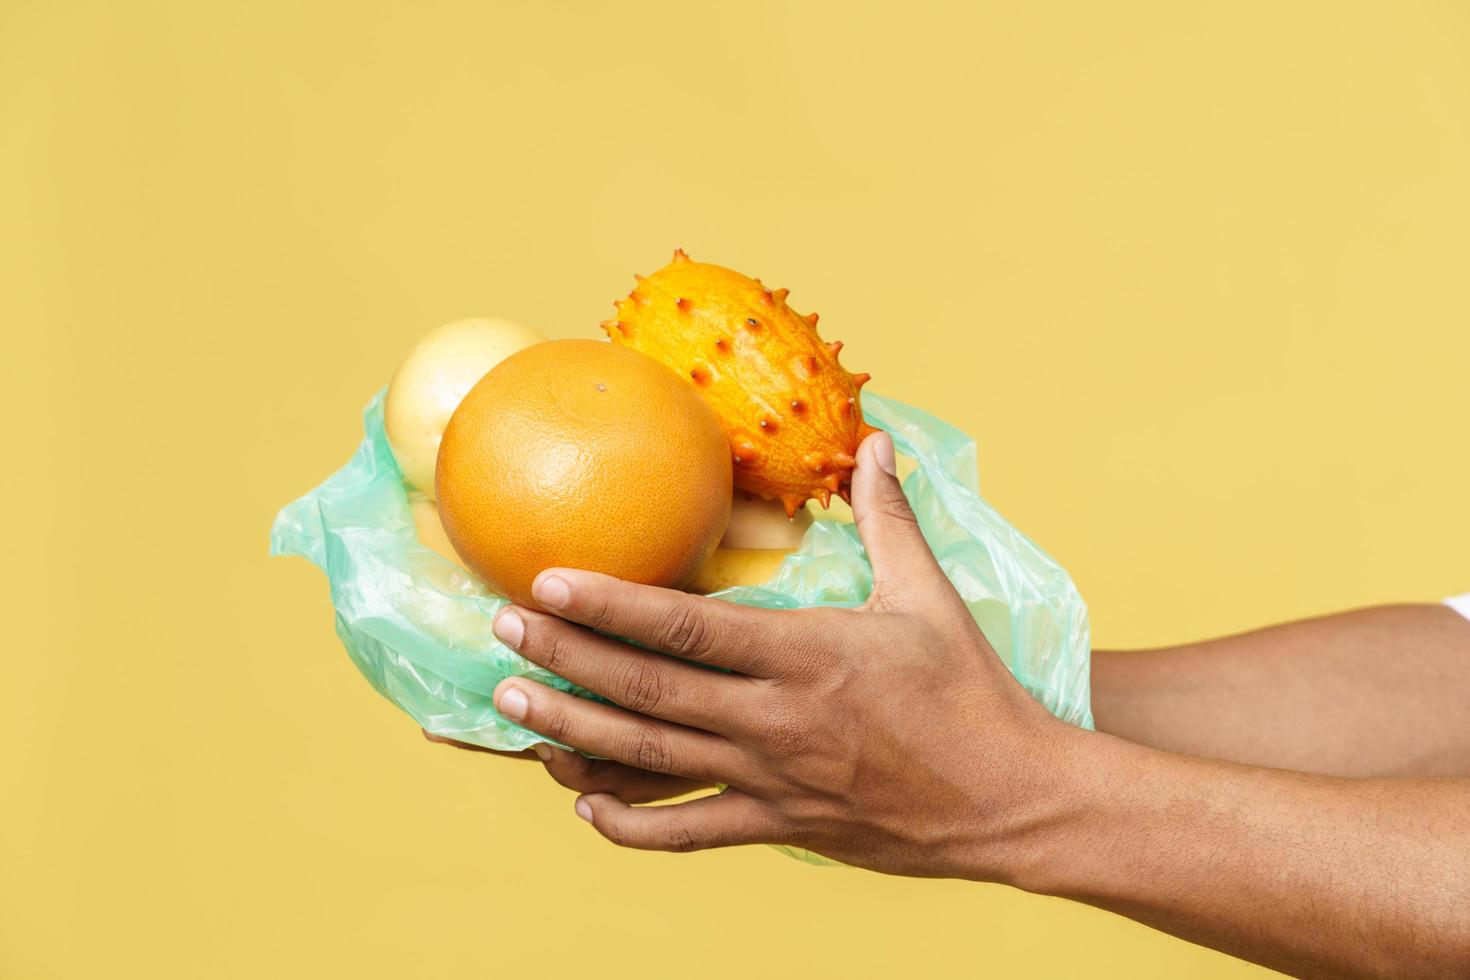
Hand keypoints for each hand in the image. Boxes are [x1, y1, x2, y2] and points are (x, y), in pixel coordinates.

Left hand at [478, 431, 1079, 878]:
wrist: (1013, 800)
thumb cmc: (973, 692)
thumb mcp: (930, 596)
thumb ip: (889, 518)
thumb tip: (874, 443)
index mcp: (809, 654)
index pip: (689, 627)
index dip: (611, 606)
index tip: (549, 583)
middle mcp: (776, 720)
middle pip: (649, 690)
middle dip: (566, 660)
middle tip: (503, 632)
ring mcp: (772, 780)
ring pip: (651, 761)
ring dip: (575, 734)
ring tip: (513, 709)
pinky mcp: (779, 826)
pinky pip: (688, 834)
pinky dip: (631, 826)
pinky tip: (585, 805)